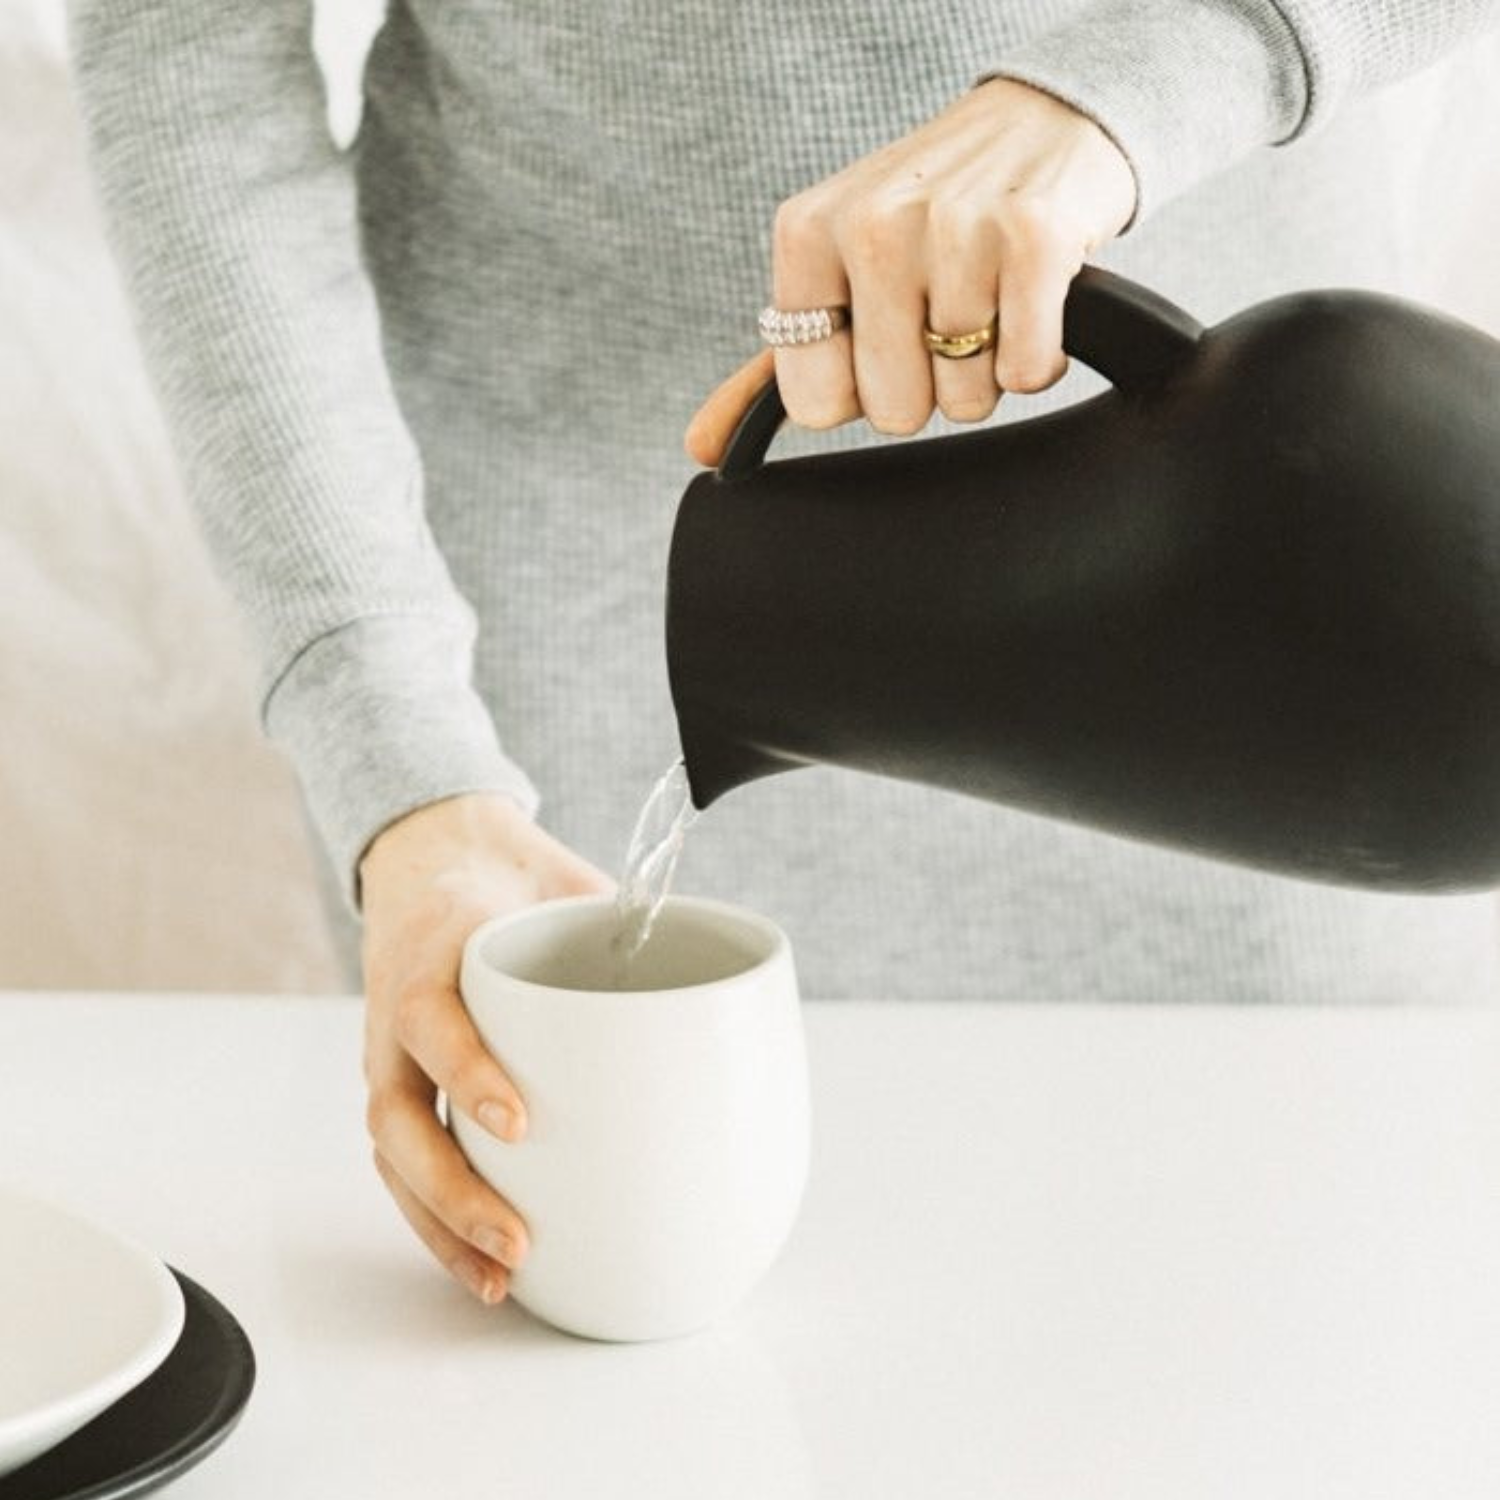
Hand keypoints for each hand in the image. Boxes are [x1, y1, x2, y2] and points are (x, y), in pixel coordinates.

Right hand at [358, 792, 613, 1302]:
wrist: (437, 859)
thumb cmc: (512, 884)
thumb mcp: (562, 880)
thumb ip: (627, 924)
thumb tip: (725, 975)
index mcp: (436, 954)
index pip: (431, 1016)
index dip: (468, 1070)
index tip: (519, 1121)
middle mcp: (397, 1016)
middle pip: (397, 1116)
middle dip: (453, 1188)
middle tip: (519, 1237)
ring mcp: (393, 1059)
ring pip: (395, 1156)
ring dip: (443, 1224)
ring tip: (503, 1276)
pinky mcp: (406, 1090)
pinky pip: (406, 1165)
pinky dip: (440, 1221)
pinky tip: (488, 1268)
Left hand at [684, 77, 1135, 467]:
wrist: (1044, 120)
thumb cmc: (927, 217)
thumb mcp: (832, 273)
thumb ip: (768, 370)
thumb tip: (704, 451)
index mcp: (806, 235)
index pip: (814, 404)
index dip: (860, 389)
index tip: (884, 334)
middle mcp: (872, 224)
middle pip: (893, 411)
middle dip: (930, 386)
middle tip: (947, 314)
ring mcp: (954, 226)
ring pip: (965, 398)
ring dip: (988, 368)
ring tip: (992, 296)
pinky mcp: (1033, 236)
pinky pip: (1027, 373)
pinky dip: (1039, 357)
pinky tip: (1033, 299)